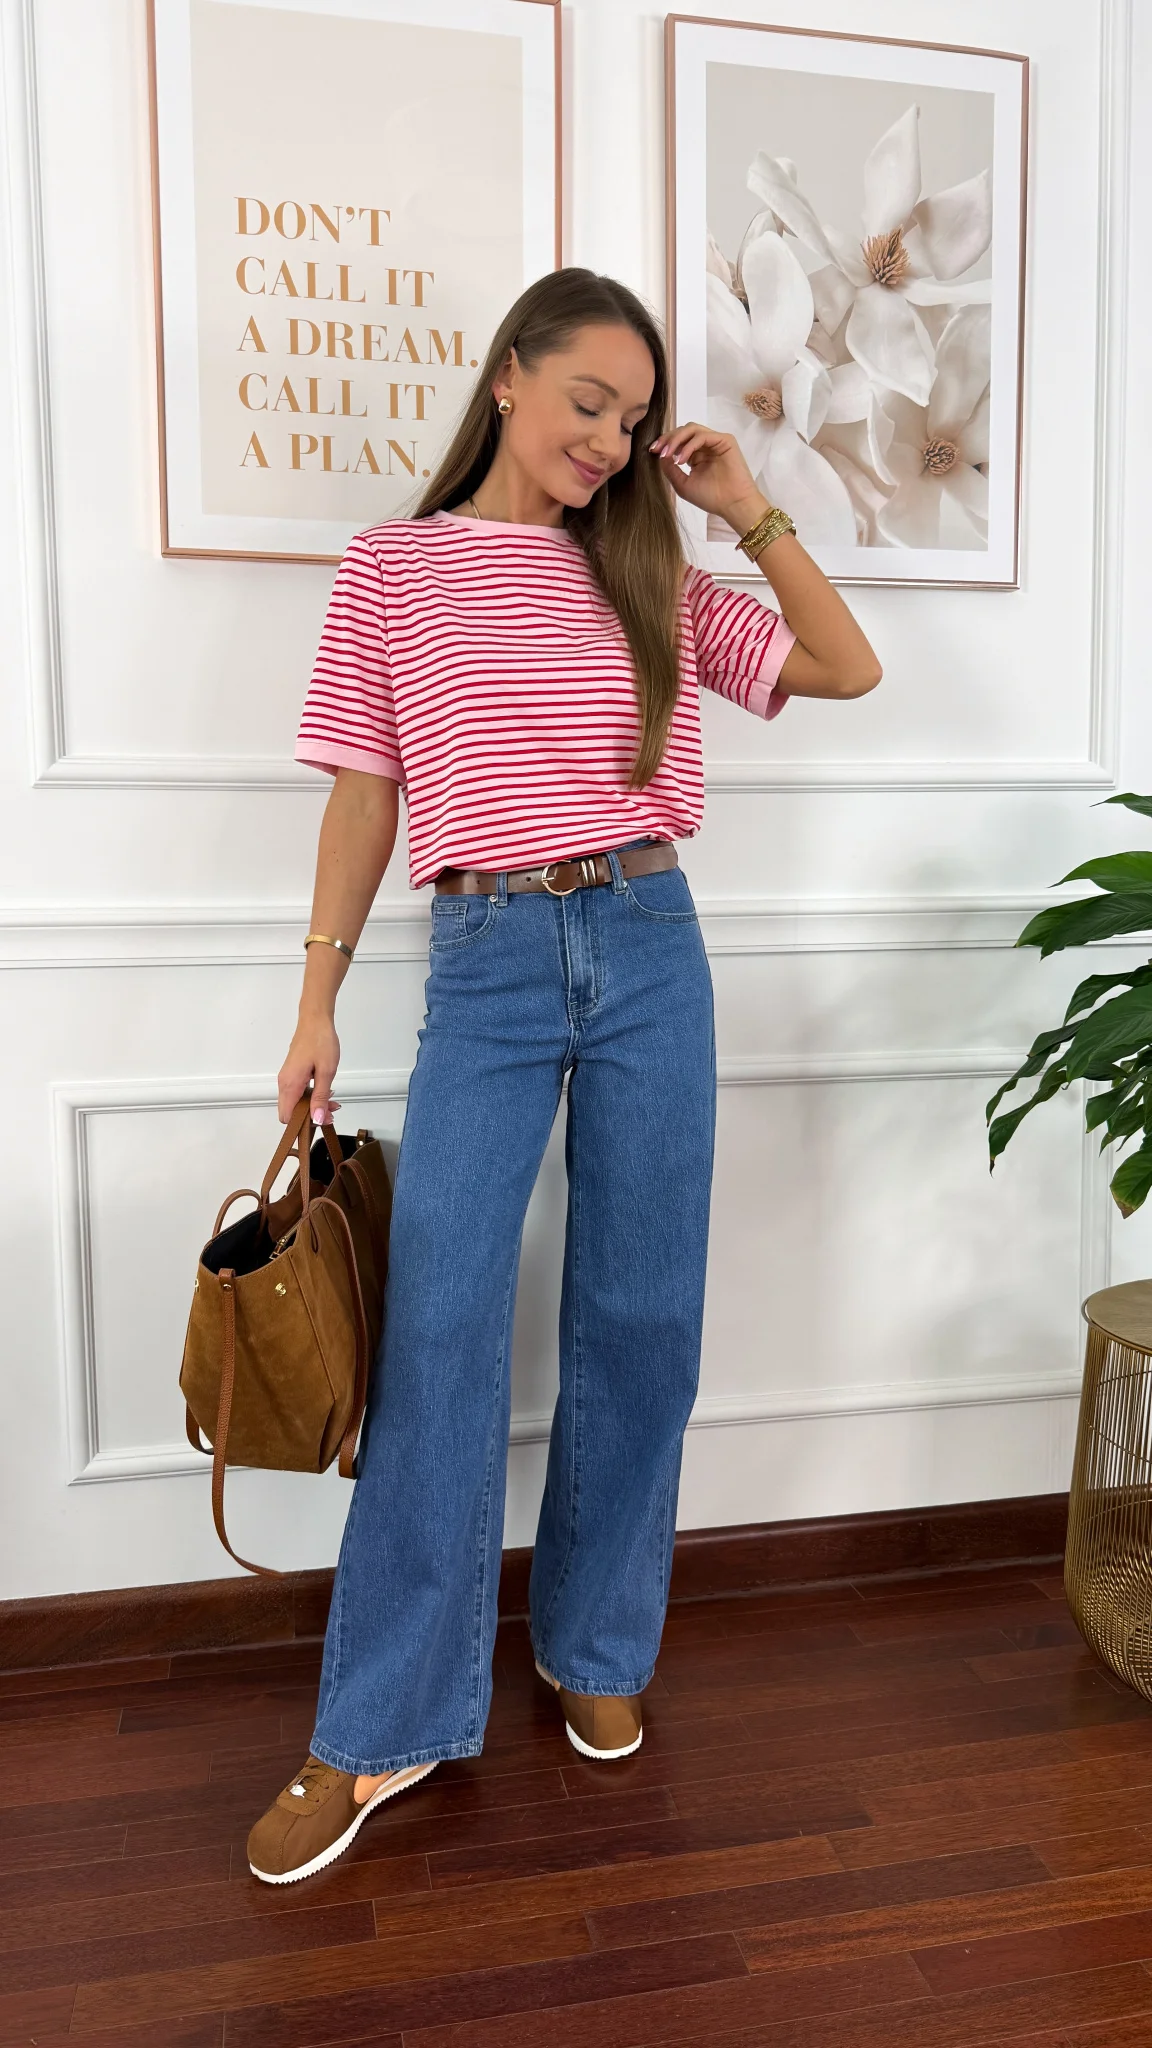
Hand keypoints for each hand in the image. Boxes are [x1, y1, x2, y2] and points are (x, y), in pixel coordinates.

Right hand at [278, 1016, 341, 1125]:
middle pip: (291, 1111)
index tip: (322, 1120)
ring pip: (295, 1102)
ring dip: (312, 1105)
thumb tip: (318, 1120)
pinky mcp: (292, 1073)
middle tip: (332, 1111)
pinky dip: (310, 1095)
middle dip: (310, 1116)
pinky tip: (325, 1091)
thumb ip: (320, 1098)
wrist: (315, 1019)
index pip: (287, 1117)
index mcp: (290, 1084)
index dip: (303, 1123)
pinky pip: (297, 1092)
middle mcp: (284, 1083)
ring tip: (333, 1101)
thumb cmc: (321, 1042)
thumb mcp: (326, 1072)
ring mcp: (287, 1077)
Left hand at [650, 423, 766, 530]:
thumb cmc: (711, 498)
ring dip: (677, 440)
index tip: (652, 450)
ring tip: (669, 455)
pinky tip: (682, 459)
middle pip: (683, 431)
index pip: (679, 440)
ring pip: (692, 429)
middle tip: (658, 450)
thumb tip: (660, 455)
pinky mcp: (725, 440)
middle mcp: (706, 446)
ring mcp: (715, 442)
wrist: (732, 505)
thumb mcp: (683, 484)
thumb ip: (670, 469)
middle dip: (668, 438)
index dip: (665, 442)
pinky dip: (689, 445)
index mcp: (696, 455)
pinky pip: (703, 435)